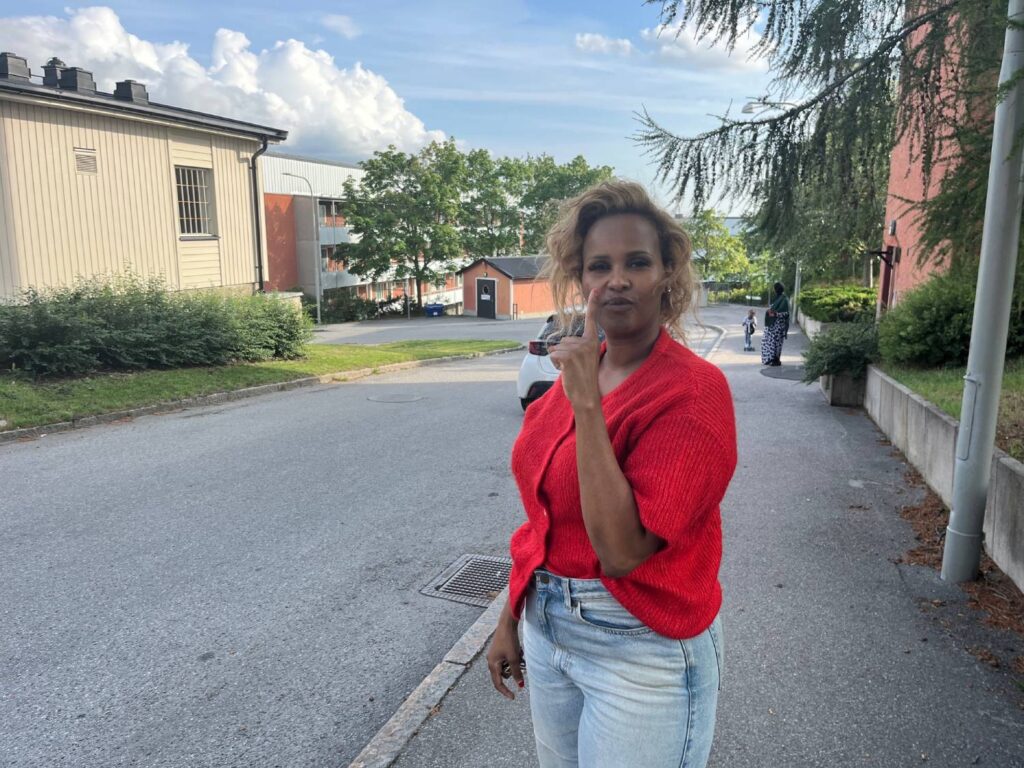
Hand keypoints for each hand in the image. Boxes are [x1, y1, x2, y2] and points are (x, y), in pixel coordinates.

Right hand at [486, 615, 524, 699]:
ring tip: (520, 656)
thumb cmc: (509, 641)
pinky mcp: (498, 650)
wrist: (506, 624)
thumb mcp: (514, 658)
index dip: (505, 691)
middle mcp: (491, 661)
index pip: (498, 684)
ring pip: (504, 668)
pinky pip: (505, 660)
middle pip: (501, 676)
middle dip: (512, 673)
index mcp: (493, 665)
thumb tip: (520, 685)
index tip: (513, 697)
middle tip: (520, 668)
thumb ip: (517, 673)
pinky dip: (512, 659)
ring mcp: (494, 656)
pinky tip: (518, 651)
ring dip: (513, 666)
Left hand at [548, 287, 602, 410]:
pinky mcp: (569, 356)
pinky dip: (555, 364)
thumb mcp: (583, 360)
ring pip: (556, 348)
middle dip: (562, 354)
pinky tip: (565, 371)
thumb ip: (575, 349)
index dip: (594, 302)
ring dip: (558, 360)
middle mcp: (587, 343)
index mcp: (592, 342)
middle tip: (573, 368)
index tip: (598, 288)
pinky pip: (553, 355)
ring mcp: (578, 349)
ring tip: (570, 370)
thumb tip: (554, 347)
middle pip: (563, 340)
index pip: (593, 319)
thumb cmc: (583, 380)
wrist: (587, 397)